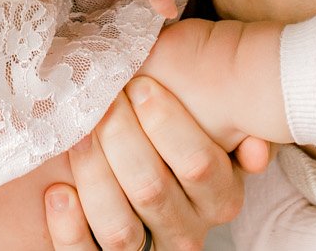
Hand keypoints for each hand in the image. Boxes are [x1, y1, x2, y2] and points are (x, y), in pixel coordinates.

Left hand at [44, 77, 266, 250]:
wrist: (139, 170)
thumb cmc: (172, 138)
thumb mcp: (212, 130)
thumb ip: (233, 128)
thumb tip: (256, 147)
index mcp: (220, 196)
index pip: (200, 164)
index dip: (167, 123)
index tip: (140, 85)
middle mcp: (188, 231)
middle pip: (152, 189)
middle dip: (121, 137)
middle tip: (103, 100)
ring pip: (120, 229)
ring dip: (94, 175)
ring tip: (78, 135)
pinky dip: (69, 226)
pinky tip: (59, 190)